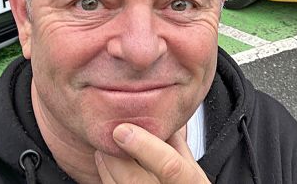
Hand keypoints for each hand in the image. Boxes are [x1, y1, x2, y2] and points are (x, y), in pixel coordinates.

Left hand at [95, 123, 209, 183]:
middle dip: (115, 156)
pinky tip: (105, 165)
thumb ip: (177, 145)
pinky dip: (106, 177)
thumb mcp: (193, 170)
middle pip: (135, 180)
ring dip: (106, 166)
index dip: (145, 147)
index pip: (170, 167)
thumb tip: (158, 119)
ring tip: (103, 147)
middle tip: (107, 135)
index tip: (124, 130)